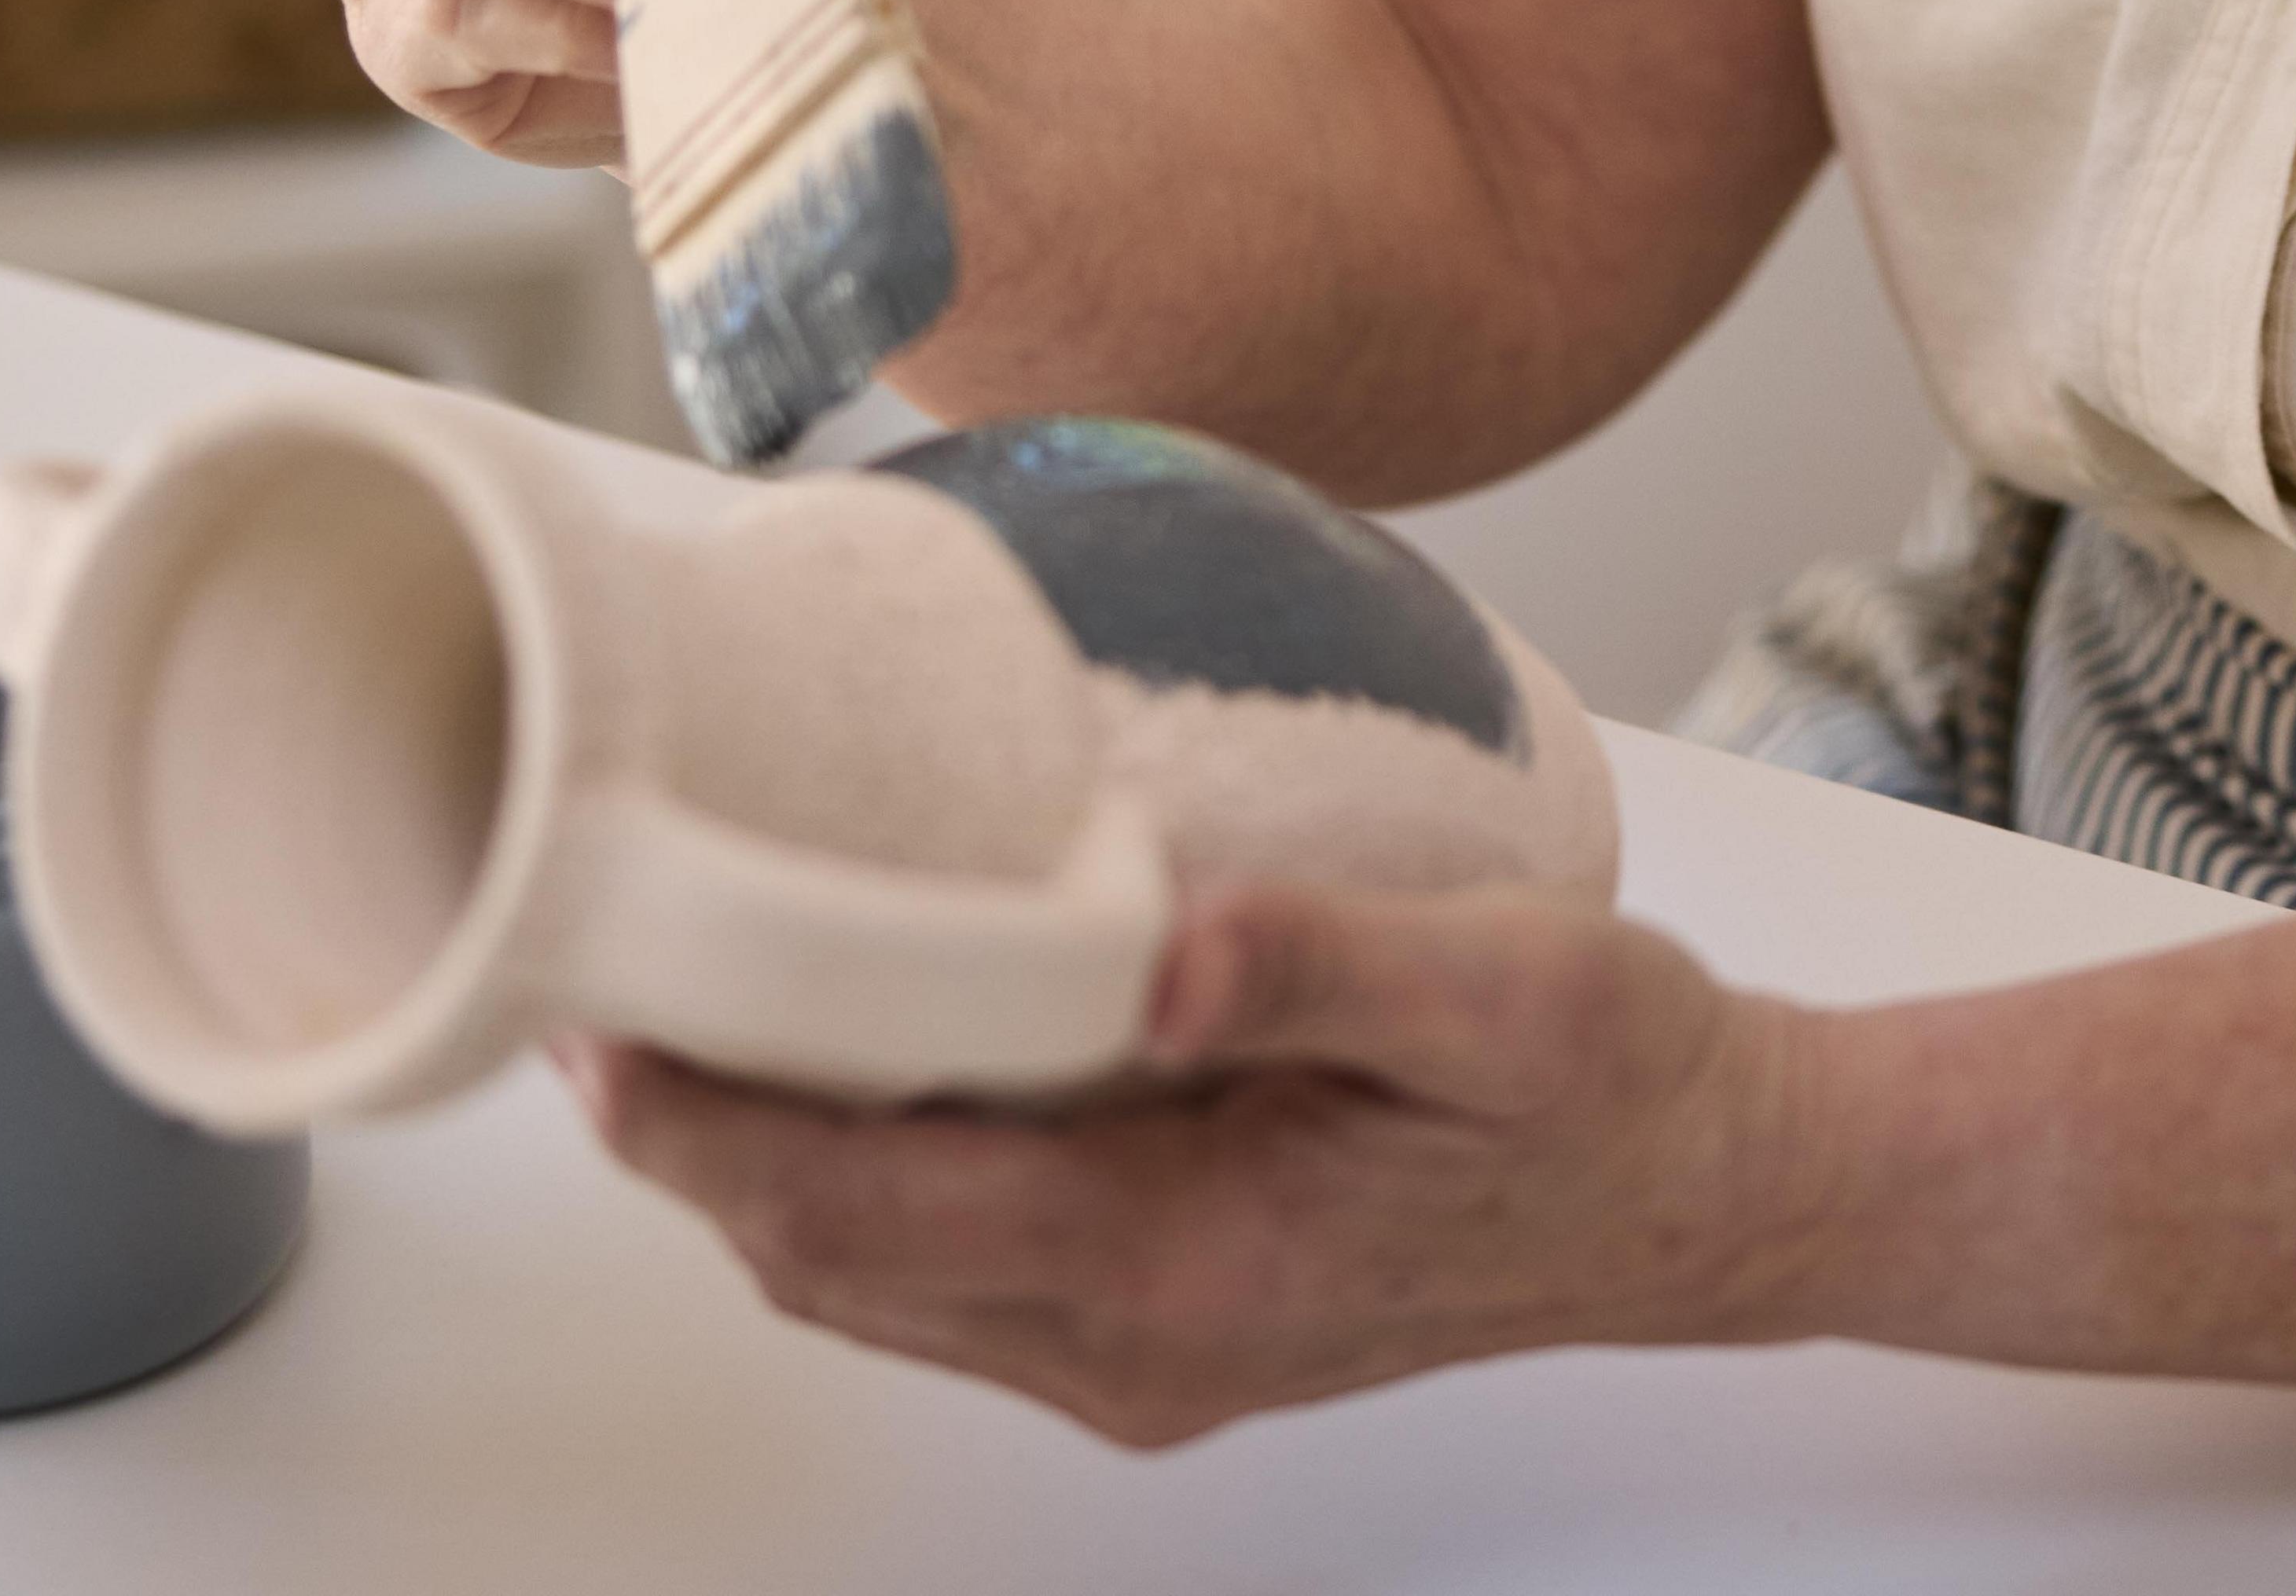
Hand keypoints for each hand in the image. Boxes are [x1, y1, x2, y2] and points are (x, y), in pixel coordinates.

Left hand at [568, 879, 1832, 1446]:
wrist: (1713, 1193)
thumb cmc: (1617, 1083)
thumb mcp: (1503, 987)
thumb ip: (1322, 962)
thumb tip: (1169, 946)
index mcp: (1192, 1260)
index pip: (868, 1211)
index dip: (708, 1128)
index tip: (596, 1025)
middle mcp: (1135, 1338)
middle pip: (827, 1256)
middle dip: (684, 1138)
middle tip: (582, 973)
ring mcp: (1139, 1348)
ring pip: (869, 1270)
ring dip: (755, 1157)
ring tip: (671, 996)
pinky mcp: (1156, 1320)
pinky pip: (944, 1263)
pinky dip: (853, 1172)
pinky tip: (842, 1051)